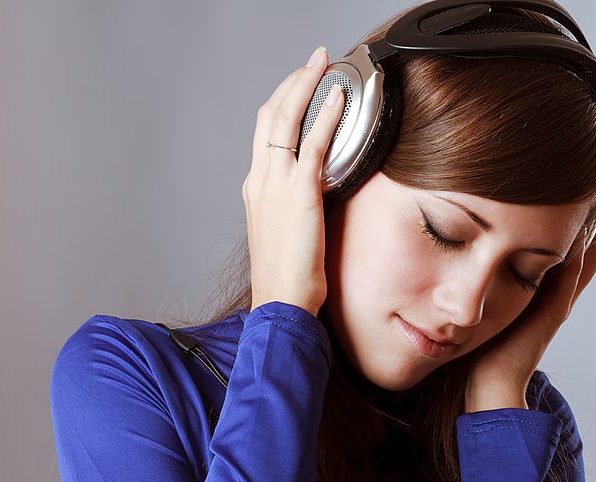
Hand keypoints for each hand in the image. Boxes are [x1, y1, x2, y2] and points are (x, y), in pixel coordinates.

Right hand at [243, 46, 345, 317]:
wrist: (280, 303)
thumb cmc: (285, 278)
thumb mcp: (282, 235)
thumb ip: (292, 208)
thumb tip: (314, 195)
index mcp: (255, 189)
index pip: (265, 133)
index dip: (282, 104)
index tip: (300, 87)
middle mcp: (260, 180)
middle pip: (271, 115)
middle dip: (292, 82)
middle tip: (314, 62)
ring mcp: (276, 184)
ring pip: (286, 119)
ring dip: (306, 85)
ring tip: (324, 66)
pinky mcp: (299, 193)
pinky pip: (313, 143)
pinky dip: (326, 115)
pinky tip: (340, 98)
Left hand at [464, 215, 595, 411]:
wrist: (487, 385)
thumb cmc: (478, 347)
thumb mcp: (484, 303)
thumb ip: (484, 281)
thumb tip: (465, 254)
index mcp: (538, 291)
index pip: (562, 247)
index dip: (570, 218)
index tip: (571, 185)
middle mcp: (552, 295)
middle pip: (582, 247)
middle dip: (589, 215)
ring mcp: (555, 304)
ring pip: (584, 259)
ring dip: (593, 228)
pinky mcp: (551, 314)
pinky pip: (571, 278)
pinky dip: (580, 253)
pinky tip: (583, 228)